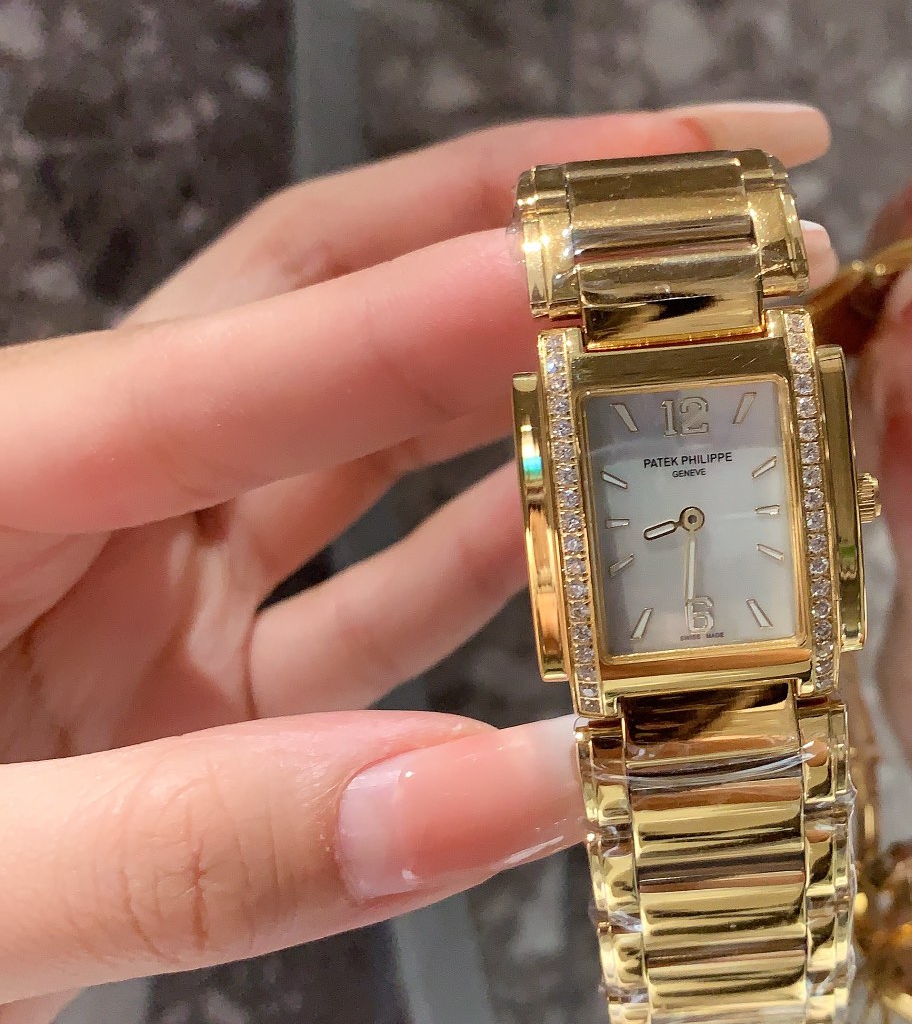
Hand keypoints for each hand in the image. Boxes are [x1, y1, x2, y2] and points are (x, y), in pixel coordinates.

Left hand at [0, 101, 832, 1023]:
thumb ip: (196, 853)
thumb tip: (510, 790)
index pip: (248, 353)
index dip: (454, 292)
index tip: (651, 228)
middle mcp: (77, 508)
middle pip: (322, 306)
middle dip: (522, 225)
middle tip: (722, 171)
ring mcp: (138, 604)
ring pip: (367, 448)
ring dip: (534, 388)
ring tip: (708, 334)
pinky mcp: (186, 707)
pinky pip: (362, 613)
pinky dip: (485, 577)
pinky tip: (603, 547)